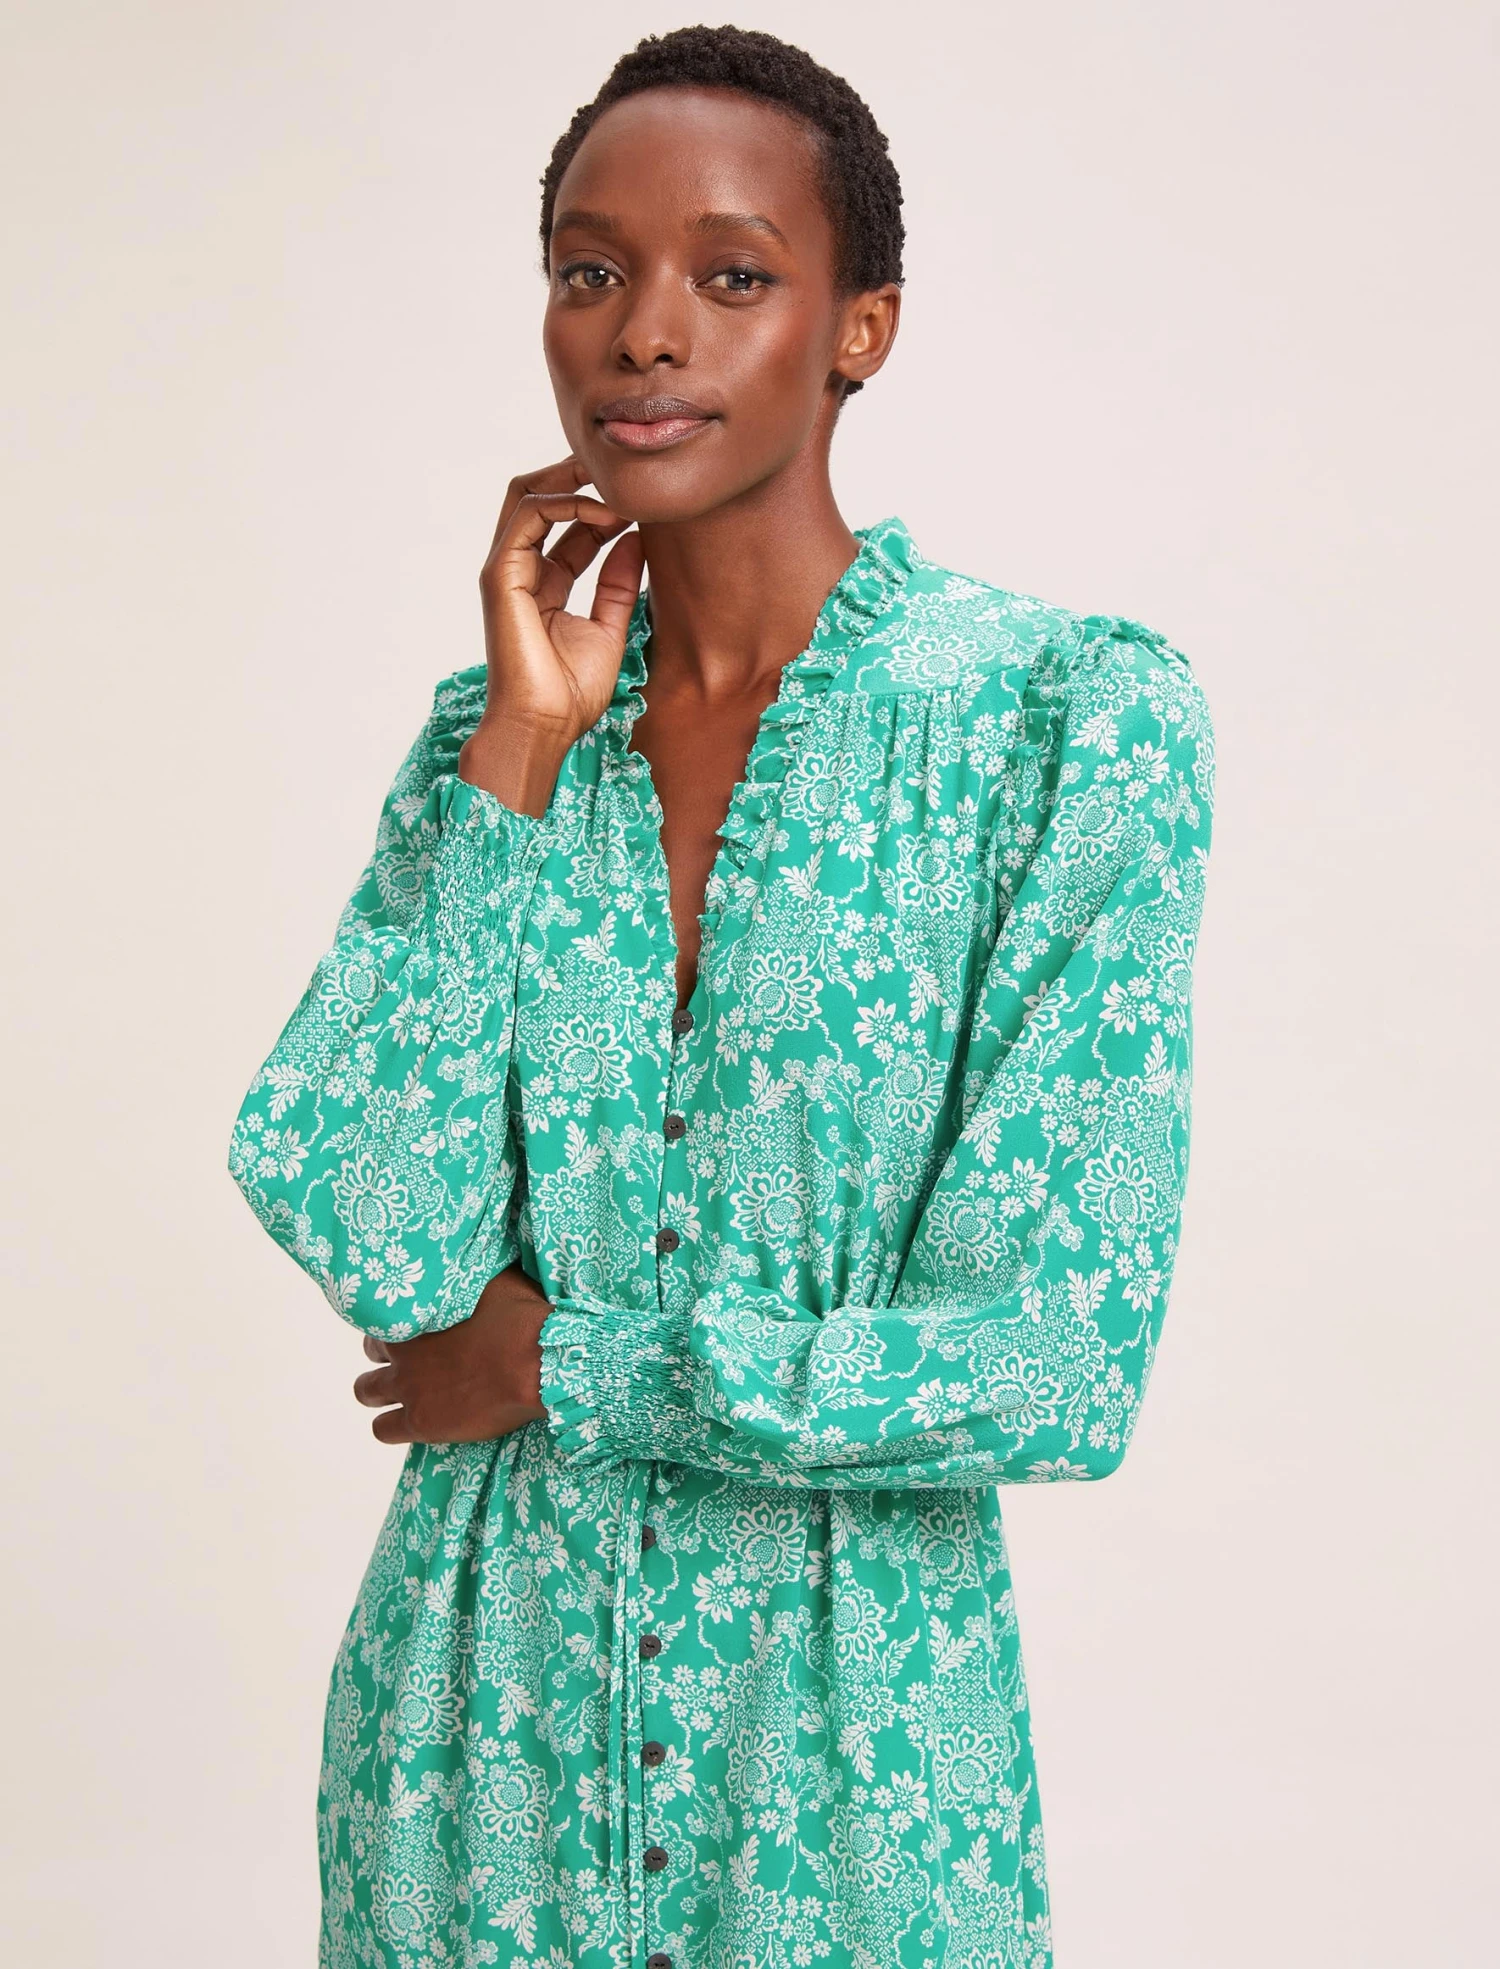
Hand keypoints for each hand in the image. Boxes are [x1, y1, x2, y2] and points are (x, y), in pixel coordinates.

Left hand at [352, 1263, 553, 1445]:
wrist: (532, 1363)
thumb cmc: (518, 1317)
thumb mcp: (492, 1282)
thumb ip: (468, 1282)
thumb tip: (471, 1268)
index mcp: (414, 1315)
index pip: (381, 1320)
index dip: (398, 1328)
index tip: (416, 1333)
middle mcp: (401, 1352)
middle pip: (370, 1355)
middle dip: (385, 1360)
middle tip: (412, 1364)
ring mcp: (408, 1390)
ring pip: (365, 1393)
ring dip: (378, 1393)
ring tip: (403, 1394)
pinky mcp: (420, 1423)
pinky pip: (382, 1430)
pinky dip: (390, 1425)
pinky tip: (411, 1421)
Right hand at [459, 455, 646, 814]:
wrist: (544, 726)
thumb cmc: (570, 693)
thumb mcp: (609, 630)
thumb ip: (618, 586)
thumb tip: (635, 540)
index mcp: (544, 585)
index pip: (570, 528)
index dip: (605, 510)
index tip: (644, 506)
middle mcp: (520, 571)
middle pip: (539, 498)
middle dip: (578, 476)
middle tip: (621, 471)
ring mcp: (507, 570)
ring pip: (528, 495)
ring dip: (573, 481)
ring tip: (616, 483)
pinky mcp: (501, 574)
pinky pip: (530, 515)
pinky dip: (568, 504)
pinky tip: (606, 514)